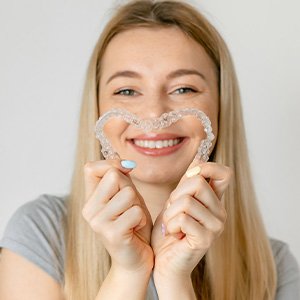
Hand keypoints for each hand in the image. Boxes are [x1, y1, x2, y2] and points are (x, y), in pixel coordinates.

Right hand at [82, 160, 152, 273]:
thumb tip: (125, 162)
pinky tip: (135, 229)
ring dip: (138, 205)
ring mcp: (98, 223)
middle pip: (114, 176)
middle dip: (130, 188)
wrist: (136, 259)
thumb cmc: (133, 224)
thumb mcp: (128, 197)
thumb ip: (122, 179)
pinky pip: (136, 212)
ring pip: (128, 193)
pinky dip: (142, 219)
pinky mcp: (111, 234)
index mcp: (90, 199)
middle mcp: (89, 210)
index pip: (90, 168)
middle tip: (131, 206)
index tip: (126, 170)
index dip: (111, 164)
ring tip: (133, 219)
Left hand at [151, 161, 231, 278]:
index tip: (189, 176)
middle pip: (197, 182)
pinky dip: (170, 225)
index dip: (207, 167)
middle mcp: (220, 212)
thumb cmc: (169, 231)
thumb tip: (198, 159)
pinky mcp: (206, 239)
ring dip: (170, 212)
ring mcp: (215, 227)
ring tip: (171, 224)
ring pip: (186, 201)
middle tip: (172, 209)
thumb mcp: (176, 202)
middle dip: (175, 193)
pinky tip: (172, 234)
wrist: (163, 262)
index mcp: (214, 201)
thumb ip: (187, 183)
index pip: (225, 173)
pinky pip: (182, 218)